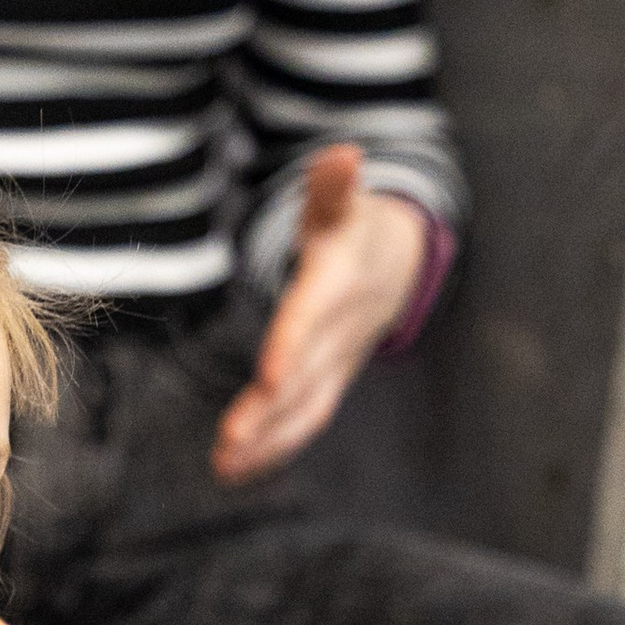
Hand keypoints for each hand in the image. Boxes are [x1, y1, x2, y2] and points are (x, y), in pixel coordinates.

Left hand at [211, 148, 428, 483]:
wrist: (399, 264)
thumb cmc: (354, 227)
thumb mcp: (342, 201)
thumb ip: (332, 184)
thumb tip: (344, 154)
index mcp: (338, 285)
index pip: (311, 319)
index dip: (291, 347)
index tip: (267, 378)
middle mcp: (342, 332)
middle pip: (304, 375)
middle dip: (269, 412)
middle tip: (229, 443)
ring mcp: (339, 363)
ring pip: (307, 408)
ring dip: (268, 442)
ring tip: (225, 466)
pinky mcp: (330, 382)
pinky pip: (306, 420)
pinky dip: (274, 449)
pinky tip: (235, 470)